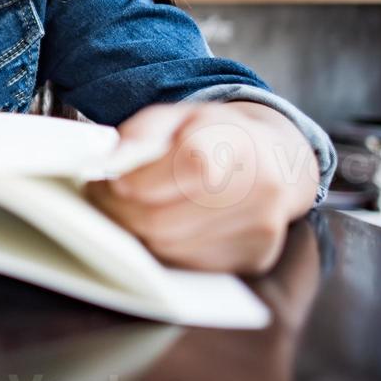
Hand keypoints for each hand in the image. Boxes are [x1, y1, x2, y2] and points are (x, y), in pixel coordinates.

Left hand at [85, 102, 319, 274]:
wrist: (278, 162)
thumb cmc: (214, 136)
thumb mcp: (176, 116)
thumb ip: (140, 134)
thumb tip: (107, 164)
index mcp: (234, 140)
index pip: (181, 167)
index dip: (134, 179)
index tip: (107, 180)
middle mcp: (257, 187)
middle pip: (164, 219)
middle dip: (120, 213)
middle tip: (102, 201)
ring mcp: (260, 228)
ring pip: (170, 247)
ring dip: (137, 233)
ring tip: (130, 210)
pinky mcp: (256, 257)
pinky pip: (189, 264)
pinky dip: (164, 248)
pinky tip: (162, 225)